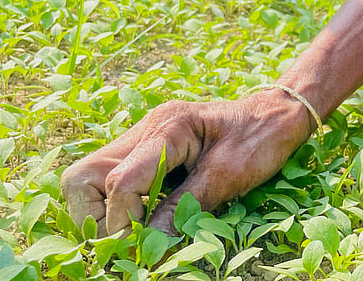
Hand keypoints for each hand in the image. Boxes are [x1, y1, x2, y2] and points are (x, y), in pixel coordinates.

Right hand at [60, 91, 312, 235]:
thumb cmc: (261, 138)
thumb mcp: (228, 176)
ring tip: (140, 229)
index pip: (120, 182)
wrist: (279, 112)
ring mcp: (142, 139)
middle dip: (96, 217)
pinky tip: (148, 216)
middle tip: (132, 238)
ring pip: (89, 180)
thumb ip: (184, 209)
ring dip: (106, 213)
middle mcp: (145, 130)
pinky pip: (113, 181)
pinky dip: (121, 205)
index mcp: (167, 127)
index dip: (126, 222)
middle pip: (83, 177)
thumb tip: (147, 249)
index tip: (146, 245)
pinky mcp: (147, 151)